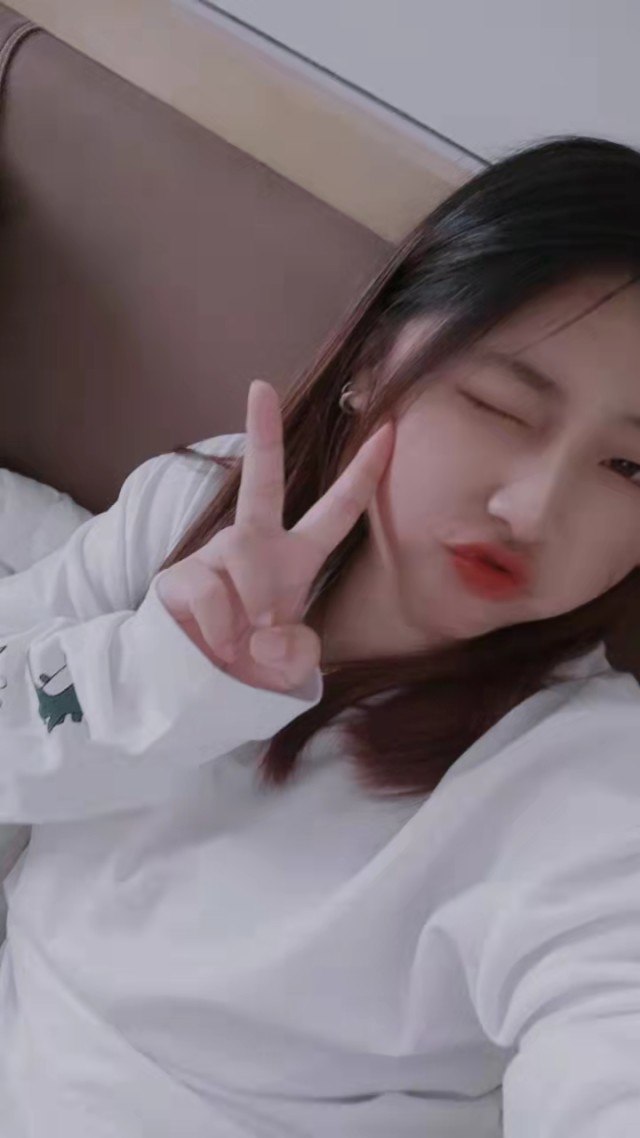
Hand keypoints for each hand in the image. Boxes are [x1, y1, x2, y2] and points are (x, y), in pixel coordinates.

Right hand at [156, 380, 393, 692]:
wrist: (198, 690)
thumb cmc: (252, 665)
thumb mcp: (291, 667)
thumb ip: (297, 655)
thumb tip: (265, 631)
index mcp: (295, 559)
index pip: (338, 511)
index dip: (364, 473)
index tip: (389, 431)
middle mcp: (256, 546)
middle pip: (263, 481)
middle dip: (263, 432)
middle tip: (260, 387)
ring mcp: (216, 557)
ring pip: (244, 552)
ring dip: (254, 599)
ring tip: (246, 640)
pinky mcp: (181, 577)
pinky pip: (212, 593)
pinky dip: (224, 629)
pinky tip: (218, 644)